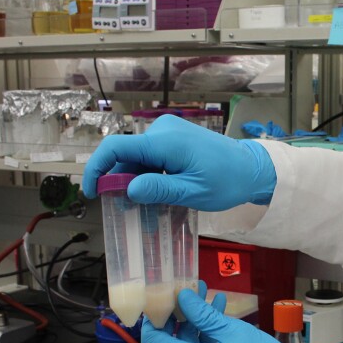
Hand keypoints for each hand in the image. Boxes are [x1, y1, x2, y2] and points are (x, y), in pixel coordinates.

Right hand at [81, 114, 276, 210]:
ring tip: (146, 207)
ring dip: (137, 181)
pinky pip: (151, 156)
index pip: (116, 147)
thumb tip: (128, 190)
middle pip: (126, 156)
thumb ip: (159, 190)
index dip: (97, 168)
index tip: (92, 192)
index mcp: (166, 142)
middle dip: (121, 183)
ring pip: (138, 158)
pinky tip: (157, 193)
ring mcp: (168, 132)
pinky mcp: (174, 138)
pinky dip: (149, 175)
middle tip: (127, 211)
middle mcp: (163, 130)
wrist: (251, 168)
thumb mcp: (193, 192)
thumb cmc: (227, 181)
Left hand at [142, 283, 307, 342]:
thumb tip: (182, 296)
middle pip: (168, 341)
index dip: (155, 314)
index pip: (153, 337)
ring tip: (209, 295)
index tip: (165, 294)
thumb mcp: (232, 332)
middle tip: (191, 289)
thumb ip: (203, 314)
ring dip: (194, 322)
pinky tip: (218, 314)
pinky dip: (203, 337)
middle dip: (178, 313)